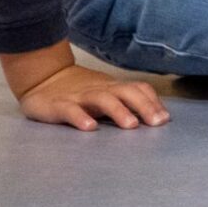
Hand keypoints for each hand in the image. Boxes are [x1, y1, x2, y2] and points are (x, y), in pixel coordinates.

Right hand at [11, 57, 169, 132]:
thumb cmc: (80, 90)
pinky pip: (71, 111)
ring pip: (102, 99)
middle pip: (126, 92)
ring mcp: (79, 97)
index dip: (153, 102)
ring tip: (131, 125)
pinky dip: (81, 118)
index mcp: (112, 87)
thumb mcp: (104, 93)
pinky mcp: (58, 106)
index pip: (138, 88)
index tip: (165, 119)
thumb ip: (124, 101)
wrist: (42, 78)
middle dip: (144, 106)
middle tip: (157, 123)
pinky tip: (90, 128)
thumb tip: (154, 115)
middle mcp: (100, 89)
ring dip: (119, 111)